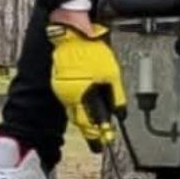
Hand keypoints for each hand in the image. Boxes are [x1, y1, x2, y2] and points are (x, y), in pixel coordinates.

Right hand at [47, 21, 126, 152]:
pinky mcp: (59, 83)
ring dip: (84, 117)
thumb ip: (116, 95)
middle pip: (80, 120)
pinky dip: (78, 105)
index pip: (90, 124)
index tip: (103, 144)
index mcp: (82, 96)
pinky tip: (85, 103)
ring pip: (74, 111)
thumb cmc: (91, 51)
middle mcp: (69, 96)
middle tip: (98, 138)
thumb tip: (120, 112)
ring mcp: (62, 90)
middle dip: (90, 129)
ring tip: (93, 123)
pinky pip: (70, 100)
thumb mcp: (112, 74)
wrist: (72, 34)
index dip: (98, 135)